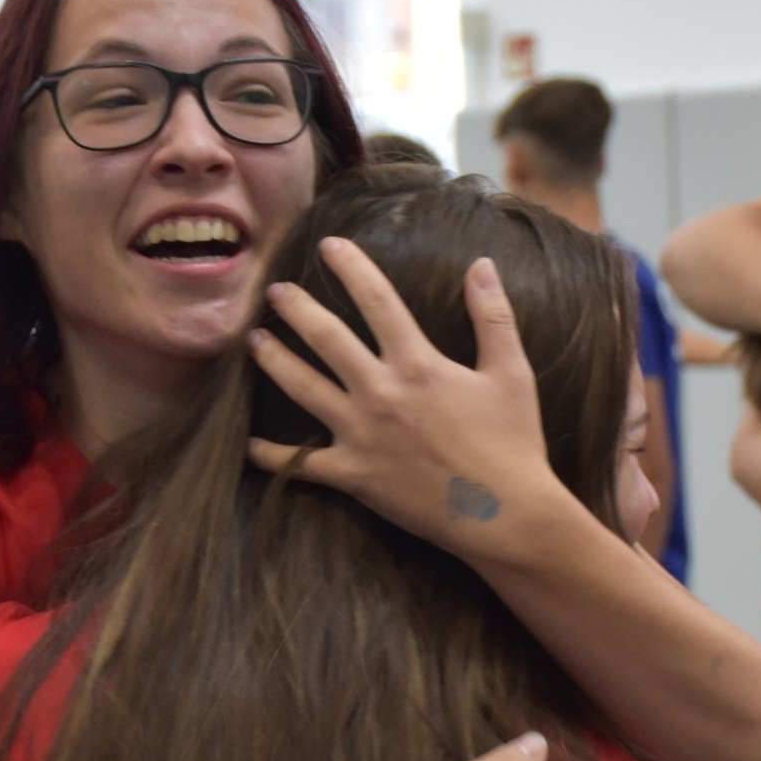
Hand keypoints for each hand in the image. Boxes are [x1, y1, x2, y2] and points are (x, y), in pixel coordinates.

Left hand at [246, 239, 563, 563]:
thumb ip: (493, 316)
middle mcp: (381, 392)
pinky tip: (249, 445)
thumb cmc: (512, 443)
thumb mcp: (511, 373)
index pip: (377, 301)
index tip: (329, 246)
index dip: (351, 268)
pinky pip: (301, 464)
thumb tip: (481, 265)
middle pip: (327, 339)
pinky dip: (271, 456)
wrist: (503, 514)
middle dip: (297, 309)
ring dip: (275, 361)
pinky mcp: (353, 475)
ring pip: (304, 389)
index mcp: (418, 364)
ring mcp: (361, 434)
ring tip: (253, 342)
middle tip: (274, 291)